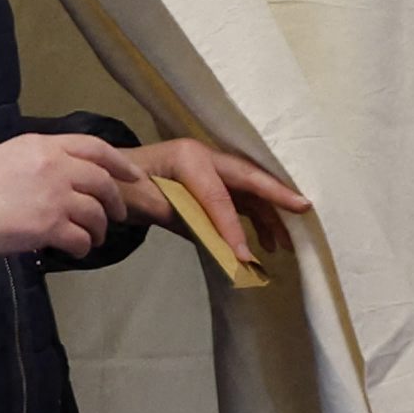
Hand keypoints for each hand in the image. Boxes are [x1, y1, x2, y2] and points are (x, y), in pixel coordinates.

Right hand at [0, 128, 135, 261]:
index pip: (94, 147)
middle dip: (114, 202)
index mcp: (42, 145)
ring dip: (98, 229)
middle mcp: (55, 166)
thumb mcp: (6, 158)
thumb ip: (39, 162)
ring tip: (91, 239)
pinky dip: (83, 247)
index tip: (132, 176)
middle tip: (115, 217)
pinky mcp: (49, 226)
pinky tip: (75, 251)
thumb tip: (61, 181)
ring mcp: (55, 196)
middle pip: (102, 182)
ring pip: (96, 214)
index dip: (119, 163)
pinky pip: (81, 239)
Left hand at [113, 134, 312, 275]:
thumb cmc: (124, 189)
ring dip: (269, 216)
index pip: (217, 196)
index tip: (243, 255)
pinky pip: (240, 200)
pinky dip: (254, 219)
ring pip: (249, 191)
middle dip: (277, 196)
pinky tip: (267, 242)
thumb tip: (220, 246)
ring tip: (286, 244)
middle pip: (249, 178)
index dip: (231, 227)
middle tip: (305, 209)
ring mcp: (212, 170)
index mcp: (189, 157)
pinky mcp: (212, 184)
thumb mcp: (148, 205)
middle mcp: (206, 158)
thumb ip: (185, 220)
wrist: (108, 180)